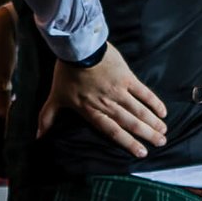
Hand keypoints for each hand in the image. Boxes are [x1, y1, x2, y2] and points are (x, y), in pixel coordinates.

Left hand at [38, 41, 166, 157]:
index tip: (141, 152)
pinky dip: (154, 102)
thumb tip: (38, 136)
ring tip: (164, 131)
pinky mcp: (126, 77)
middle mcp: (107, 103)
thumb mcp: (55, 97)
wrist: (77, 48)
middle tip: (160, 143)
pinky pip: (143, 92)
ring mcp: (118, 90)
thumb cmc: (66, 73)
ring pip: (139, 110)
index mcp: (91, 111)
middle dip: (147, 135)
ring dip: (153, 122)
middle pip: (130, 123)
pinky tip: (163, 111)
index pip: (112, 131)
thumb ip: (47, 118)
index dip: (128, 142)